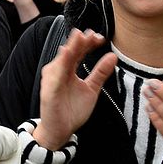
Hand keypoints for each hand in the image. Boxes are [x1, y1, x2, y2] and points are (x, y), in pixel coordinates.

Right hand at [33, 29, 116, 149]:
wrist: (60, 130)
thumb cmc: (71, 110)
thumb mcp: (92, 89)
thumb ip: (100, 72)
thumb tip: (112, 56)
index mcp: (68, 70)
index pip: (78, 52)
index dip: (88, 43)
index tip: (100, 37)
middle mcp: (58, 71)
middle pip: (70, 52)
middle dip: (80, 41)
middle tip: (92, 33)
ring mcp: (53, 79)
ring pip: (62, 60)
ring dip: (71, 47)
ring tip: (79, 37)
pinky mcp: (49, 89)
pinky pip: (56, 75)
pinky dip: (62, 63)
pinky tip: (67, 54)